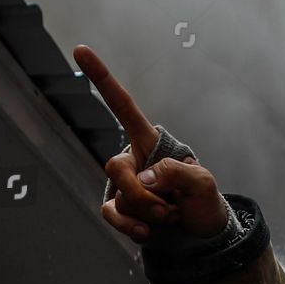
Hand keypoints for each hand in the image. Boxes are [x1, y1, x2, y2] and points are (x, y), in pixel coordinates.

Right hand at [75, 45, 228, 242]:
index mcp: (150, 142)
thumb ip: (177, 173)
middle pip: (115, 167)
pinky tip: (147, 234)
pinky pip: (111, 215)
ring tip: (170, 215)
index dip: (103, 79)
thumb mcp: (203, 183)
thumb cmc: (203, 201)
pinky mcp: (120, 209)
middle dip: (144, 195)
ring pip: (118, 197)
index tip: (81, 49)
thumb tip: (144, 179)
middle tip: (171, 207)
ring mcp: (123, 185)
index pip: (123, 106)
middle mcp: (132, 160)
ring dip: (149, 214)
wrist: (202, 233)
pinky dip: (130, 228)